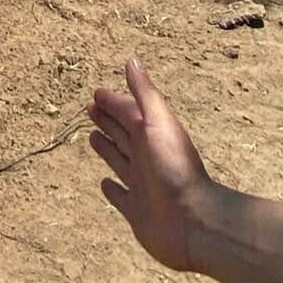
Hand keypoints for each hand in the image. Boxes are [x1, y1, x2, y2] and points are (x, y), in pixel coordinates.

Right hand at [89, 59, 214, 272]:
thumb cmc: (174, 167)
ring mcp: (140, 185)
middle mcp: (145, 157)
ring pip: (119, 161)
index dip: (112, 102)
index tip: (96, 93)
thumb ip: (145, 94)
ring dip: (107, 149)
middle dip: (107, 120)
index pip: (127, 112)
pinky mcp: (135, 210)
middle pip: (122, 134)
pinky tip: (104, 183)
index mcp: (150, 134)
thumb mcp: (158, 123)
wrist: (192, 221)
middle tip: (90, 109)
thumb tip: (132, 61)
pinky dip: (111, 189)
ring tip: (92, 138)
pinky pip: (119, 196)